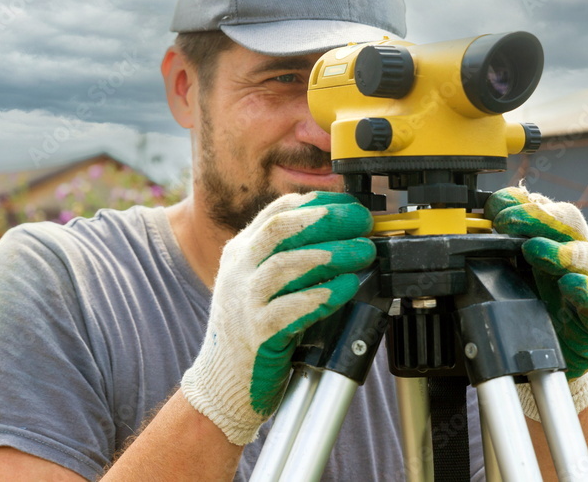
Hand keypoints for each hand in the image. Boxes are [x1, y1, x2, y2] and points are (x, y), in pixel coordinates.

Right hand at [181, 191, 375, 444]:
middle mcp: (239, 270)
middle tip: (362, 221)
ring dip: (332, 254)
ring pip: (286, 264)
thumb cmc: (253, 330)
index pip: (277, 212)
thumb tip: (342, 233)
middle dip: (326, 219)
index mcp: (241, 252)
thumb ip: (292, 257)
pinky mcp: (257, 334)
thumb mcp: (262, 282)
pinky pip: (293, 308)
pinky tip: (348, 287)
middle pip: (280, 229)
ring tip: (364, 253)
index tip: (349, 205)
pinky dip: (324, 294)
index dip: (317, 203)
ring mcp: (244, 302)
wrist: (223, 383)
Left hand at [484, 187, 587, 413]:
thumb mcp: (509, 270)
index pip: (541, 205)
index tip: (494, 209)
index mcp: (552, 236)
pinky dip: (585, 290)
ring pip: (585, 255)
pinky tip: (570, 285)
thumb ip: (496, 247)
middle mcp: (574, 251)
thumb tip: (473, 224)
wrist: (549, 354)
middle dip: (538, 216)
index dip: (518, 202)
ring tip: (533, 249)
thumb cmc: (532, 303)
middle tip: (507, 222)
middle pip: (568, 220)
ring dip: (558, 250)